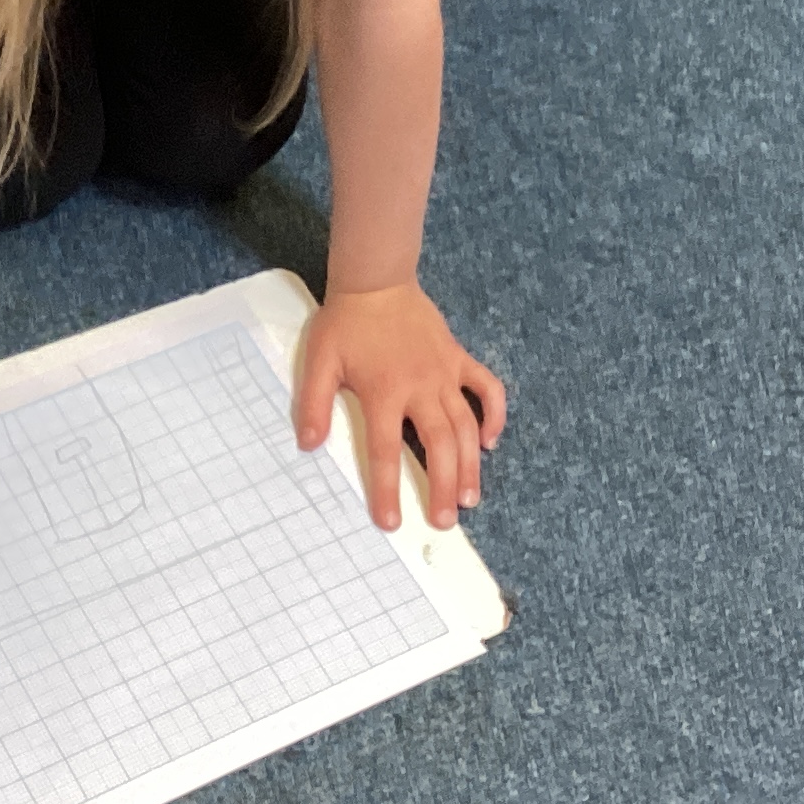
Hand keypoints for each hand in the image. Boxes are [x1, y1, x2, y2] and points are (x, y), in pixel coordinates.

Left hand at [293, 281, 506, 531]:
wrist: (377, 281)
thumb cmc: (346, 323)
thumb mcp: (320, 361)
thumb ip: (315, 405)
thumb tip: (309, 445)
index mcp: (384, 392)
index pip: (386, 451)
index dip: (388, 489)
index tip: (390, 522)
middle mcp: (420, 388)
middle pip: (439, 446)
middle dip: (442, 486)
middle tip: (444, 521)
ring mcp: (444, 373)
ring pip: (466, 426)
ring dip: (470, 464)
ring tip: (469, 498)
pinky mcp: (458, 359)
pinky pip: (487, 389)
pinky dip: (494, 415)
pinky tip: (491, 441)